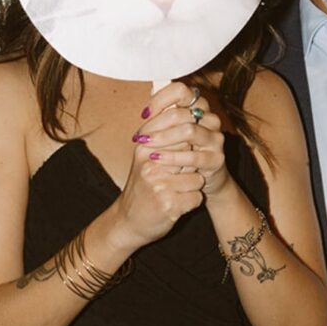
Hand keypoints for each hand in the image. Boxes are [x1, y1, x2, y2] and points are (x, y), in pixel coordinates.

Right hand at [110, 82, 210, 248]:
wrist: (129, 221)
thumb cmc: (142, 185)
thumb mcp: (145, 154)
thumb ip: (162, 131)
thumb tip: (185, 104)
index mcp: (145, 147)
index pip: (180, 129)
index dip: (191, 137)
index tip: (191, 145)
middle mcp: (150, 164)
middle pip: (191, 152)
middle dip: (192, 162)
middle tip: (183, 171)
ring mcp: (159, 186)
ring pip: (197, 177)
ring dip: (192, 185)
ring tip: (177, 189)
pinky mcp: (170, 206)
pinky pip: (197, 198)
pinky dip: (192, 202)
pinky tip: (178, 204)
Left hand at [133, 81, 230, 197]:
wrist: (199, 179)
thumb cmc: (181, 150)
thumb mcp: (170, 131)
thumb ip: (162, 113)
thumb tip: (149, 93)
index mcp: (199, 105)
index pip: (180, 90)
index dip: (160, 99)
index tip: (145, 114)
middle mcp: (210, 118)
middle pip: (181, 113)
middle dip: (155, 125)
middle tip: (140, 137)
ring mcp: (215, 138)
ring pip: (188, 131)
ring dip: (163, 138)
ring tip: (146, 145)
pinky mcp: (217, 159)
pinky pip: (193, 156)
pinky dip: (171, 157)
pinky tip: (157, 158)